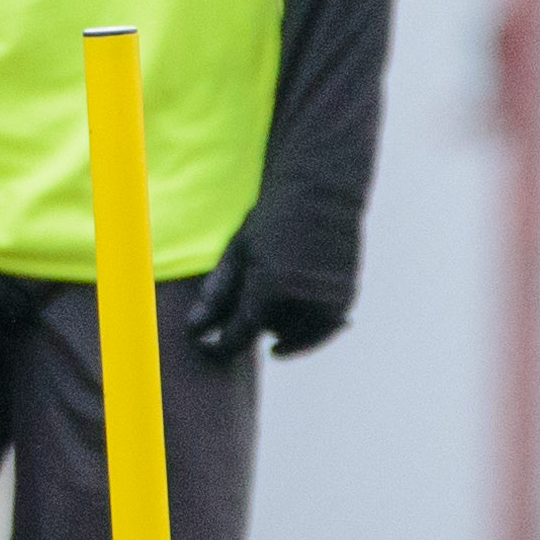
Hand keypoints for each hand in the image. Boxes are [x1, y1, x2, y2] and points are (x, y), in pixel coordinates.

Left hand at [185, 220, 351, 364]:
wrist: (323, 190)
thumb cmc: (273, 217)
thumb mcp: (237, 251)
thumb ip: (217, 294)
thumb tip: (193, 330)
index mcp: (271, 284)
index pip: (240, 334)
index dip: (221, 347)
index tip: (209, 348)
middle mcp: (303, 297)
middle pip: (269, 332)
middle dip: (257, 320)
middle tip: (256, 285)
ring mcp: (330, 299)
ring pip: (297, 334)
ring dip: (284, 323)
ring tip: (277, 287)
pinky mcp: (346, 298)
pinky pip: (322, 328)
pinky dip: (308, 323)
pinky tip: (295, 306)